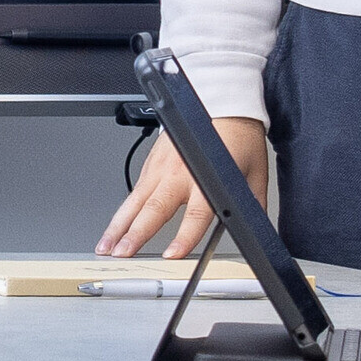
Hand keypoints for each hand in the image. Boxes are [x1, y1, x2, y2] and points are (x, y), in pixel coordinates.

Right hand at [97, 119, 275, 257]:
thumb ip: (252, 204)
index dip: (183, 237)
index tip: (171, 255)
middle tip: (121, 253)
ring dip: (118, 225)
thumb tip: (254, 227)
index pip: (195, 215)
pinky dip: (122, 211)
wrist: (224, 105)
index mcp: (205, 178)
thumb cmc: (238, 137)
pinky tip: (114, 228)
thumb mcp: (255, 173)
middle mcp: (179, 173)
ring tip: (106, 246)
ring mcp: (160, 167)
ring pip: (134, 201)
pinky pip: (134, 191)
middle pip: (153, 208)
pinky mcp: (152, 163)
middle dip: (134, 233)